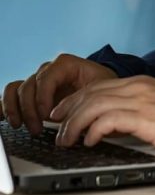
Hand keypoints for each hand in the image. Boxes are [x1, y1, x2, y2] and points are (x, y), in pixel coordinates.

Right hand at [1, 54, 116, 133]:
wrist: (104, 91)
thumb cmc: (104, 89)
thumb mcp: (102, 90)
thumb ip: (89, 99)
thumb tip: (78, 119)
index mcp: (66, 65)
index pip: (46, 76)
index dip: (43, 97)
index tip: (47, 116)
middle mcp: (49, 71)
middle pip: (29, 85)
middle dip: (30, 110)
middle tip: (37, 129)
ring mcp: (39, 82)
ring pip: (17, 89)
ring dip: (16, 109)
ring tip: (22, 126)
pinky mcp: (33, 94)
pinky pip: (12, 94)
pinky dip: (6, 105)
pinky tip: (7, 119)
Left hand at [50, 76, 154, 154]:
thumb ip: (137, 109)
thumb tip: (113, 123)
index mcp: (141, 84)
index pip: (98, 86)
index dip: (75, 99)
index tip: (61, 113)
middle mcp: (139, 87)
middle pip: (92, 93)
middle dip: (68, 111)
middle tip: (56, 128)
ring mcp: (143, 100)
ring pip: (95, 105)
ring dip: (75, 123)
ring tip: (67, 140)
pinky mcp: (147, 117)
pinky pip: (110, 119)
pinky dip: (94, 129)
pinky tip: (90, 141)